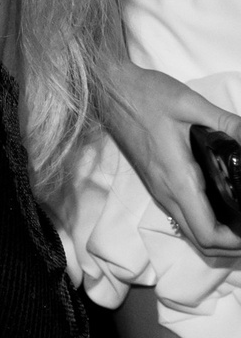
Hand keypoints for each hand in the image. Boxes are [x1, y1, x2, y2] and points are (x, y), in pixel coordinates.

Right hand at [96, 60, 240, 260]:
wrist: (110, 91)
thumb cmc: (146, 96)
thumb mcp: (190, 104)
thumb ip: (227, 123)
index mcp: (178, 179)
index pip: (207, 232)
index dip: (234, 242)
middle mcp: (167, 193)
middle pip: (200, 242)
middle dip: (230, 246)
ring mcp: (160, 191)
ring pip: (191, 233)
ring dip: (218, 239)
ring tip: (240, 223)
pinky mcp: (157, 185)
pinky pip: (183, 219)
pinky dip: (205, 226)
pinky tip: (222, 208)